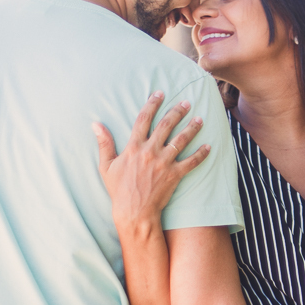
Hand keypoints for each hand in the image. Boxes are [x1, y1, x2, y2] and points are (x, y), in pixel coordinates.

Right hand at [93, 92, 210, 225]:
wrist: (133, 212)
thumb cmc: (118, 190)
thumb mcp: (106, 166)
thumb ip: (104, 143)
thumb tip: (95, 124)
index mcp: (133, 147)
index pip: (143, 119)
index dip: (152, 104)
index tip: (160, 93)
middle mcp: (149, 152)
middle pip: (166, 125)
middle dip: (177, 112)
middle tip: (186, 103)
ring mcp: (163, 163)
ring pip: (181, 140)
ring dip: (192, 128)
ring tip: (200, 119)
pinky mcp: (174, 175)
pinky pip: (191, 162)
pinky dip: (201, 154)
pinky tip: (209, 146)